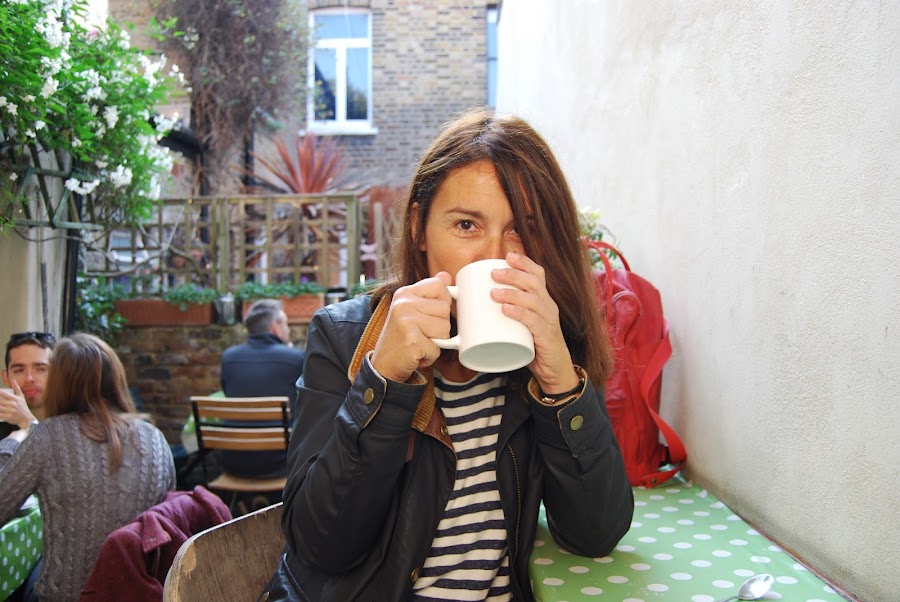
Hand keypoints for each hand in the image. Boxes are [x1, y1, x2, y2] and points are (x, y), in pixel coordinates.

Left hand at [0, 381, 36, 429]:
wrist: (27, 419)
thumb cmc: (23, 408)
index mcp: (15, 399)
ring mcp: (10, 411)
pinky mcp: (8, 417)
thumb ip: (17, 388)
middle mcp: (12, 404)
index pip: (3, 394)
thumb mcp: (21, 397)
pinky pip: (0, 414)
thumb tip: (13, 380)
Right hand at [371, 272, 453, 381]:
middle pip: (445, 309)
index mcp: (405, 293)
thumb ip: (429, 293)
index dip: (443, 301)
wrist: (383, 364)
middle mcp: (403, 304)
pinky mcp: (411, 340)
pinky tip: (416, 353)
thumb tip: (446, 275)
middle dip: (440, 326)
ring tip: (420, 342)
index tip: (431, 314)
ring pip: (445, 329)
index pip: (439, 286)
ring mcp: (406, 321)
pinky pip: (438, 348)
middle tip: (421, 333)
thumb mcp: (412, 310)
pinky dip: (430, 356)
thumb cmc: (401, 337)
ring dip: (437, 342)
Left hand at [490, 252, 580, 393]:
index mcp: (542, 300)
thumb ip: (498, 314)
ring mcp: (549, 321)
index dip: (524, 262)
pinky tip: (507, 311)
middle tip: (493, 274)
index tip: (507, 256)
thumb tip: (464, 306)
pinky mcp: (547, 337)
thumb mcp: (517, 325)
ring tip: (493, 293)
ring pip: (533, 300)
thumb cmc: (531, 345)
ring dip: (512, 293)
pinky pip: (535, 322)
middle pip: (534, 283)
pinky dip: (520, 314)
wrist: (553, 371)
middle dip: (513, 275)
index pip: (538, 274)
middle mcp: (548, 306)